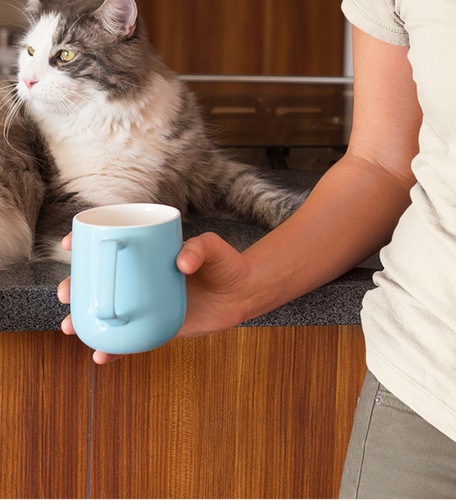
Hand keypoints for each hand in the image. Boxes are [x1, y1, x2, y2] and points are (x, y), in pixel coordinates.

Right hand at [57, 231, 254, 364]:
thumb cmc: (226, 264)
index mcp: (149, 254)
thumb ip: (201, 248)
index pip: (113, 245)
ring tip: (71, 327)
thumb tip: (182, 262)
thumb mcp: (214, 248)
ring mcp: (146, 303)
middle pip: (100, 281)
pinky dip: (113, 349)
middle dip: (74, 286)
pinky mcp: (154, 325)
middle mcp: (142, 279)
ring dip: (83, 319)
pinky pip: (127, 339)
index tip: (69, 245)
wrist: (243, 293)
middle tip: (66, 293)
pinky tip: (101, 356)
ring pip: (106, 311)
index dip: (86, 244)